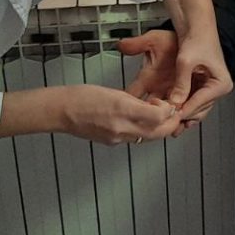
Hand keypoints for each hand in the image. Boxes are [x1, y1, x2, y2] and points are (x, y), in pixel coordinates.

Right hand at [56, 84, 177, 145]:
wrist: (61, 111)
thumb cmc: (83, 96)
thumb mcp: (114, 92)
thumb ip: (136, 101)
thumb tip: (155, 107)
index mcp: (123, 109)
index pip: (159, 116)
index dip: (169, 111)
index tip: (169, 104)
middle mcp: (122, 127)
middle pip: (158, 132)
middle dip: (169, 124)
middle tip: (172, 114)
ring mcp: (116, 138)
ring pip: (147, 137)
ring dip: (156, 129)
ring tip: (156, 116)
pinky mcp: (111, 143)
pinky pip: (133, 139)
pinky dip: (140, 131)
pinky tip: (137, 121)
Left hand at [119, 30, 233, 132]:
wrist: (197, 26)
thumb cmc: (197, 38)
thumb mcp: (186, 62)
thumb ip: (180, 83)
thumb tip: (175, 103)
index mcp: (221, 83)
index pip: (199, 103)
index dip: (182, 110)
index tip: (168, 116)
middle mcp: (218, 88)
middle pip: (197, 109)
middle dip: (180, 114)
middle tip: (163, 120)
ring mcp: (209, 88)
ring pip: (193, 108)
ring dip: (179, 111)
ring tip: (163, 118)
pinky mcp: (201, 86)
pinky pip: (190, 101)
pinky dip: (179, 105)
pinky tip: (167, 110)